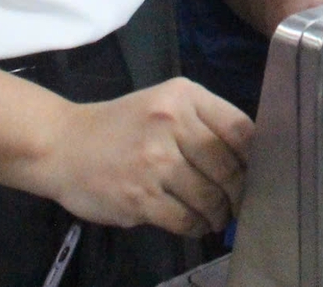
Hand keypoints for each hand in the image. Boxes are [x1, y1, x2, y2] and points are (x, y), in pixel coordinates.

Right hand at [39, 79, 252, 235]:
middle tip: (241, 204)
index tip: (260, 173)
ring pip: (209, 197)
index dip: (256, 157)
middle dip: (240, 193)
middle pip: (228, 167)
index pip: (240, 128)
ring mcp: (154, 162)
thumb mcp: (163, 106)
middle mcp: (171, 123)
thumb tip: (250, 159)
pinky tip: (194, 224)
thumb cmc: (120, 126)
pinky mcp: (140, 197)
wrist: (62, 145)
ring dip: (219, 213)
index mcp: (183, 96)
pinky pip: (184, 219)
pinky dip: (196, 227)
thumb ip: (203, 123)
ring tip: (217, 216)